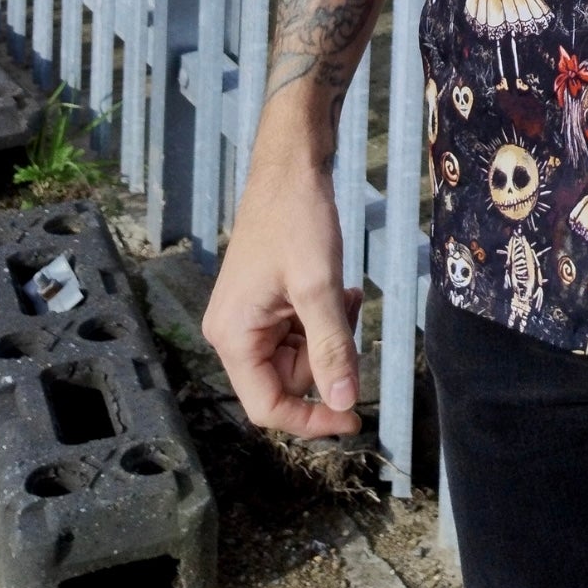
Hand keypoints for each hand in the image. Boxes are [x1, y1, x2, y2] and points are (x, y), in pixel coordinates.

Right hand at [202, 150, 362, 439]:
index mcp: (233, 337)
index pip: (267, 406)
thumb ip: (331, 348)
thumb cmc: (297, 220)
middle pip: (287, 381)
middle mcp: (233, 334)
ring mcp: (249, 318)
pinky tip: (340, 290)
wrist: (290, 167)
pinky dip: (324, 318)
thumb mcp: (319, 287)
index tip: (354, 417)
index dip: (310, 419)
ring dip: (329, 335)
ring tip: (344, 295)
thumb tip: (344, 403)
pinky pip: (299, 332)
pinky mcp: (265, 303)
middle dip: (326, 358)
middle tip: (347, 316)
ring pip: (299, 356)